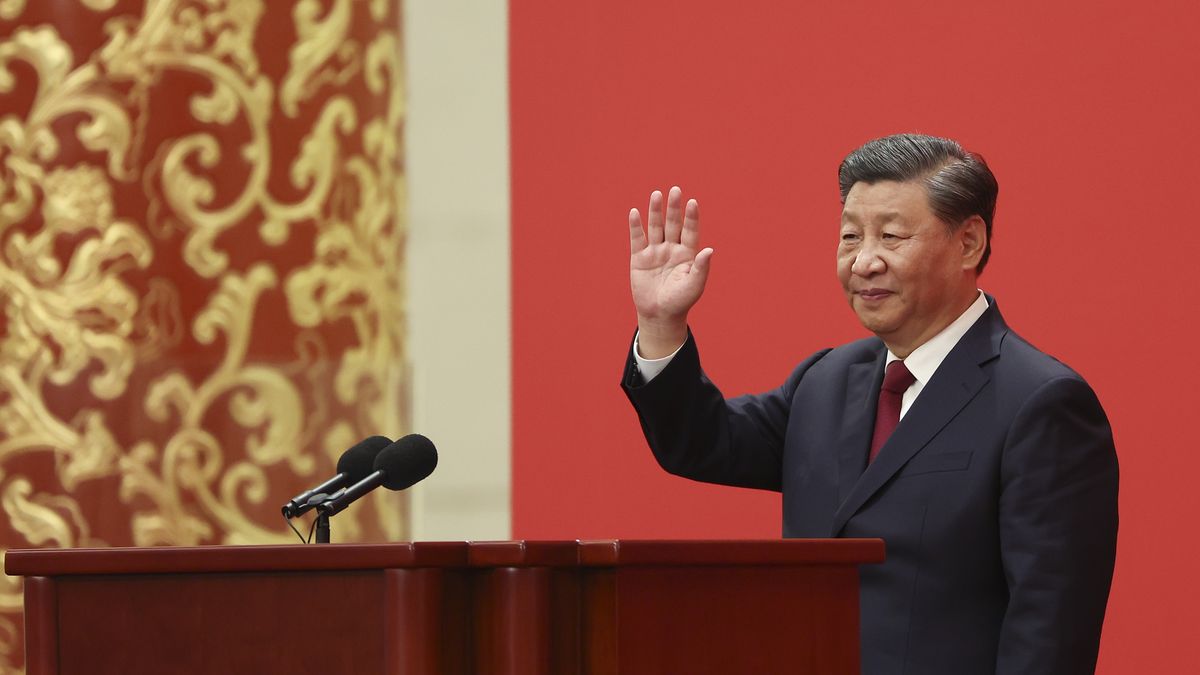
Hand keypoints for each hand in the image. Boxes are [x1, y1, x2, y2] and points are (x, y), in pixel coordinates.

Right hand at [629, 186, 713, 357]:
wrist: (659, 315)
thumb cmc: (680, 301)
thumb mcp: (694, 285)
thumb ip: (701, 267)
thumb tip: (709, 249)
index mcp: (687, 254)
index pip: (690, 231)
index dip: (691, 217)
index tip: (692, 202)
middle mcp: (671, 249)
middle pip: (672, 224)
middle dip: (674, 208)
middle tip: (675, 190)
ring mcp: (655, 252)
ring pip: (655, 227)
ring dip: (656, 211)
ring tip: (657, 194)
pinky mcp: (639, 258)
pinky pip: (637, 239)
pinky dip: (636, 226)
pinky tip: (634, 212)